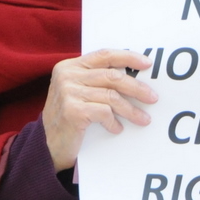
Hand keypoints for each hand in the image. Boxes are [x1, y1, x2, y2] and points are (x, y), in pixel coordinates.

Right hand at [42, 48, 157, 171]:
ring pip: (111, 96)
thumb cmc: (69, 116)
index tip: (147, 64)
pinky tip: (117, 128)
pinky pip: (104, 112)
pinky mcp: (71, 111)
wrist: (46, 144)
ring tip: (143, 119)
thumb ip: (98, 79)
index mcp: (70, 66)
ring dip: (131, 110)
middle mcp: (67, 76)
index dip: (128, 57)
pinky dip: (114, 121)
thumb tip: (137, 75)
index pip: (105, 55)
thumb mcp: (80, 91)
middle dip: (137, 88)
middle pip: (112, 76)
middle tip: (153, 98)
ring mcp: (67, 93)